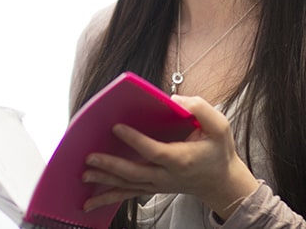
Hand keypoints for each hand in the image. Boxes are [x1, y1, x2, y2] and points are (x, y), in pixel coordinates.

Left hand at [81, 95, 260, 218]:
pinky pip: (127, 195)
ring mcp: (157, 185)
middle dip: (111, 165)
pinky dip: (107, 199)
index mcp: (181, 159)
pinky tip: (88, 203)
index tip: (117, 127)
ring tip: (85, 175)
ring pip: (127, 185)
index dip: (135, 140)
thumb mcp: (219, 127)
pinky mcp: (151, 188)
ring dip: (104, 180)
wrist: (220, 181)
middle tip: (91, 157)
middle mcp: (166, 176)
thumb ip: (200, 110)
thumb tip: (174, 100)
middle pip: (134, 173)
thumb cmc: (218, 152)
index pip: (154, 151)